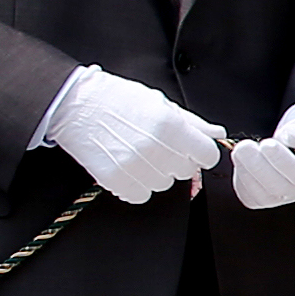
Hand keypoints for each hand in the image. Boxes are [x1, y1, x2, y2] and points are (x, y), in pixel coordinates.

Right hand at [48, 67, 227, 202]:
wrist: (76, 104)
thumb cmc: (118, 99)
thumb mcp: (160, 103)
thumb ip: (193, 122)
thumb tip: (218, 134)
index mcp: (170, 125)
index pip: (207, 155)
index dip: (202, 153)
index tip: (193, 150)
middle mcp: (154, 147)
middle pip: (185, 171)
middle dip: (178, 160)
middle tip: (160, 146)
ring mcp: (133, 166)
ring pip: (164, 184)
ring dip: (157, 173)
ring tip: (140, 154)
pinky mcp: (114, 179)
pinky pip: (140, 195)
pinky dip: (137, 185)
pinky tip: (128, 167)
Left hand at [229, 100, 294, 208]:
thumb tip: (285, 139)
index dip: (282, 162)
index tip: (267, 144)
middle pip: (279, 188)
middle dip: (258, 167)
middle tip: (245, 146)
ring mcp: (284, 195)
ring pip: (262, 196)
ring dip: (246, 173)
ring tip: (240, 149)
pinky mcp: (265, 196)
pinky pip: (249, 196)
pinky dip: (240, 179)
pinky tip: (239, 159)